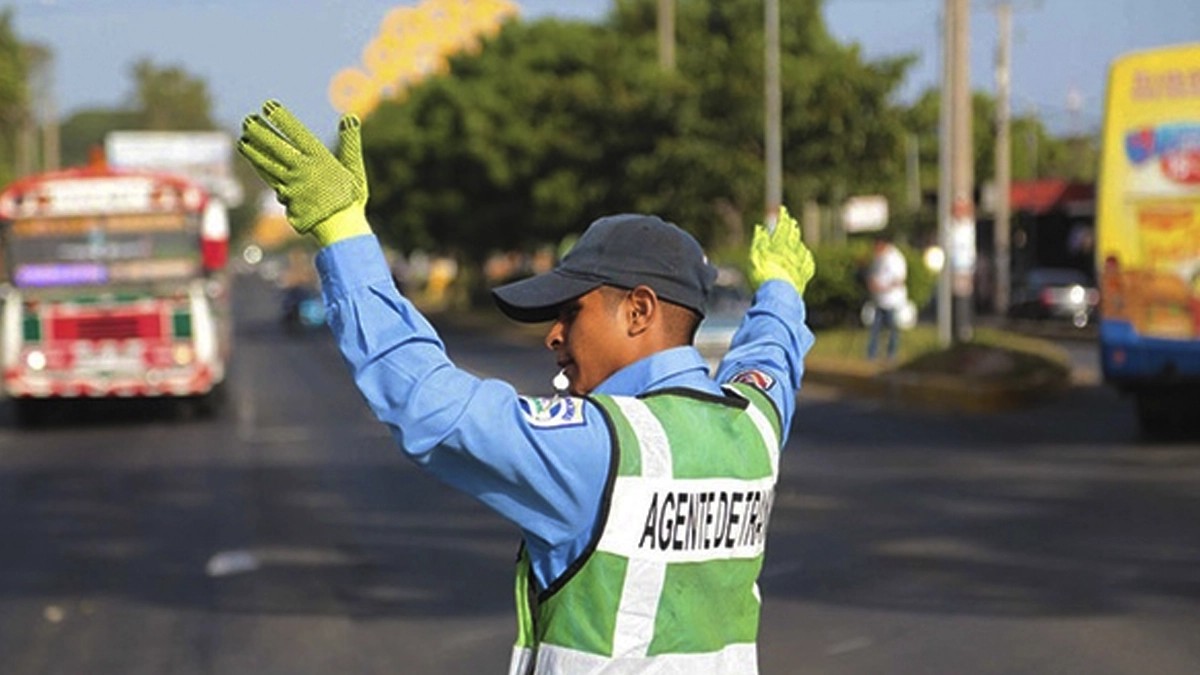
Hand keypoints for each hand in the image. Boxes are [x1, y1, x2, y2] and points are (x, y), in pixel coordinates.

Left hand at [237, 100, 370, 245]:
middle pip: (276, 147)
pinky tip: (254, 162)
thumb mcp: (354, 167)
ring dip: (253, 151)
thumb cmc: (350, 198)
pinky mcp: (286, 199)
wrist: (341, 228)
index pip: (296, 133)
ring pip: (267, 164)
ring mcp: (291, 185)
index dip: (282, 119)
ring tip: (243, 140)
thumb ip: (350, 142)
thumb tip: (349, 116)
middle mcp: (302, 170)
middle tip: (248, 119)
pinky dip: (260, 169)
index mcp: (319, 159)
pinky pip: (271, 180)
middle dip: (260, 132)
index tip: (269, 106)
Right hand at [748, 205, 814, 294]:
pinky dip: (805, 255)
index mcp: (779, 246)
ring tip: (796, 233)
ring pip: (801, 246)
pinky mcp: (803, 276)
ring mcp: (799, 264)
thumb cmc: (764, 278)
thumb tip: (761, 228)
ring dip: (798, 238)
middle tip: (789, 220)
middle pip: (793, 235)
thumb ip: (758, 242)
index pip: (783, 227)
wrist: (779, 297)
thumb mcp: (754, 258)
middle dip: (791, 226)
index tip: (782, 210)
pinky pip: (807, 262)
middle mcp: (791, 253)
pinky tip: (805, 253)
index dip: (783, 217)